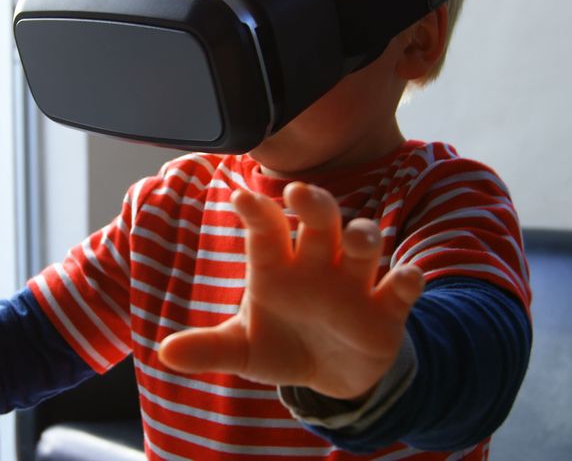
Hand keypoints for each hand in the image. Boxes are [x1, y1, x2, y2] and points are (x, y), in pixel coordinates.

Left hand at [158, 182, 423, 400]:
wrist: (329, 376)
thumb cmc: (280, 345)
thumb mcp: (244, 351)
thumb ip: (209, 349)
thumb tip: (165, 353)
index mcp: (277, 265)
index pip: (266, 229)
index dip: (256, 212)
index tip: (240, 197)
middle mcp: (317, 263)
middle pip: (320, 221)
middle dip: (314, 204)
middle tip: (300, 194)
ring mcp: (353, 282)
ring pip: (363, 244)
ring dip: (363, 235)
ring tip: (358, 234)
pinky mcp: (385, 308)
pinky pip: (400, 288)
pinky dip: (406, 281)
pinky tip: (406, 278)